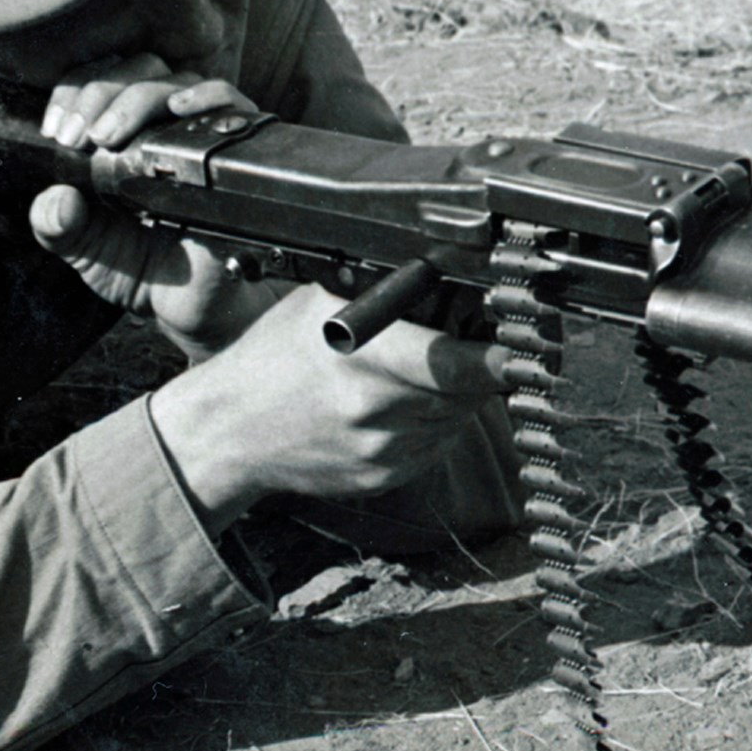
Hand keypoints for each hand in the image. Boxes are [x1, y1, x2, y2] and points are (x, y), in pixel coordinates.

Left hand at [30, 52, 269, 357]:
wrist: (198, 309)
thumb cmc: (146, 272)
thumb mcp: (84, 250)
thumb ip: (55, 225)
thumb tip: (57, 198)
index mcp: (119, 136)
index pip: (97, 81)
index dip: (73, 92)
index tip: (57, 131)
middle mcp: (160, 127)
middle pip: (135, 69)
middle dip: (98, 92)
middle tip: (80, 137)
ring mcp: (200, 135)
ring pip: (174, 79)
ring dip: (136, 96)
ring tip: (109, 136)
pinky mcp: (236, 150)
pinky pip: (231, 102)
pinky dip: (207, 94)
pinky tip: (179, 107)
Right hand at [149, 284, 513, 533]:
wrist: (226, 433)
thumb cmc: (272, 358)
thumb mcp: (320, 304)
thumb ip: (384, 292)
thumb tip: (452, 271)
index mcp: (363, 360)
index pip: (458, 366)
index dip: (500, 359)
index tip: (525, 348)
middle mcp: (375, 411)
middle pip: (467, 392)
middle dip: (478, 366)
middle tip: (471, 342)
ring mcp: (380, 452)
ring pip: (456, 418)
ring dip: (455, 395)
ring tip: (418, 371)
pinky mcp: (381, 479)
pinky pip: (435, 445)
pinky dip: (432, 422)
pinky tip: (399, 403)